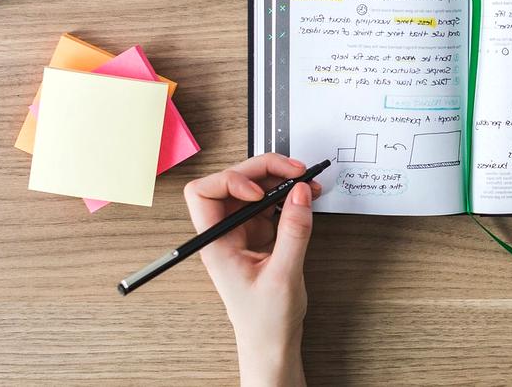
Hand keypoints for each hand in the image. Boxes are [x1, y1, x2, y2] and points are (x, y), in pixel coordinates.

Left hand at [183, 154, 321, 386]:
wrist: (272, 342)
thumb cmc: (265, 320)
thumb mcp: (283, 275)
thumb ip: (294, 231)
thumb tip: (301, 193)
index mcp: (216, 244)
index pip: (205, 193)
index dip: (230, 182)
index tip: (259, 192)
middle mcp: (225, 232)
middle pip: (232, 182)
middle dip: (262, 170)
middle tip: (295, 171)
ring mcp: (242, 231)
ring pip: (253, 187)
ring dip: (278, 178)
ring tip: (306, 181)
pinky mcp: (259, 233)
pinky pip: (270, 202)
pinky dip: (288, 194)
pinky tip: (306, 195)